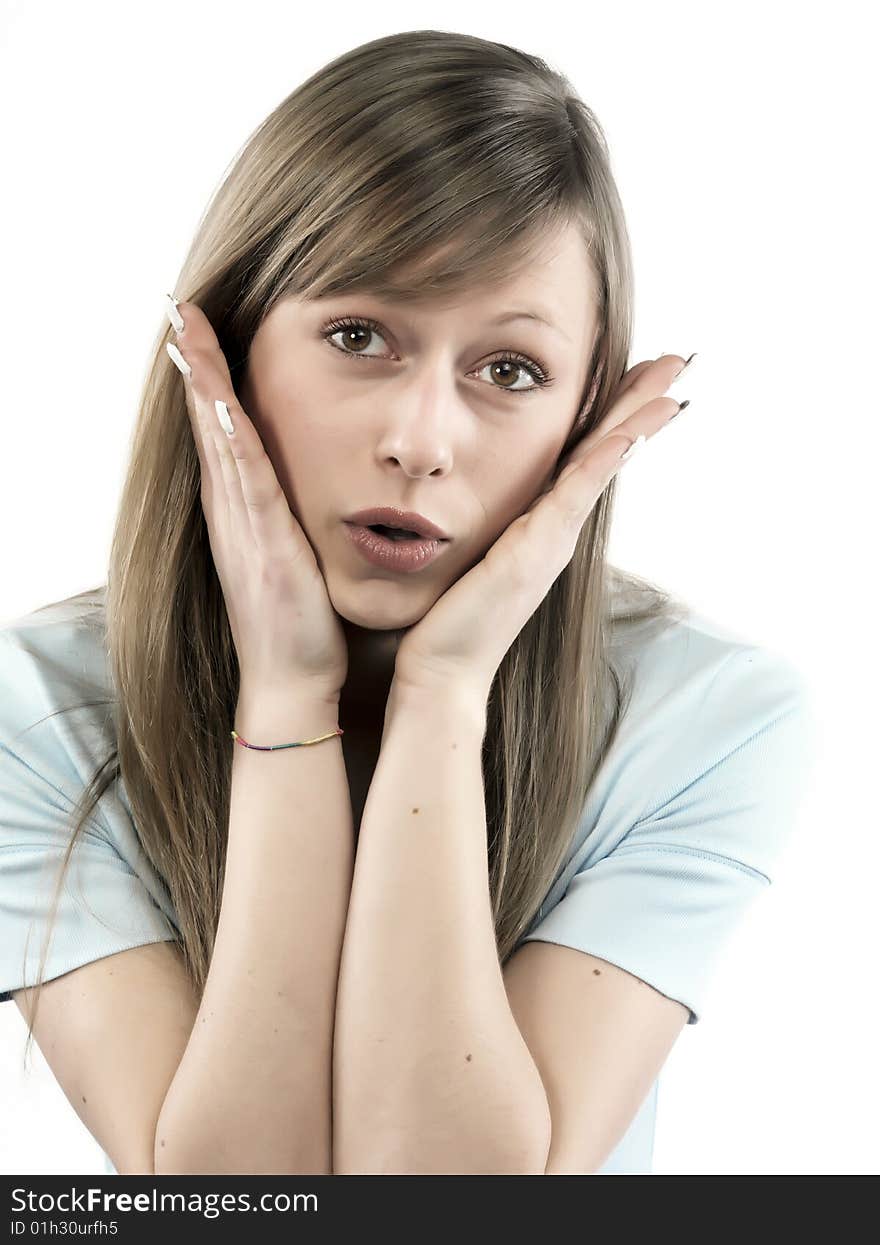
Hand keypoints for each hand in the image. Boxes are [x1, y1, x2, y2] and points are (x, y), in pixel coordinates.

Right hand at [167, 298, 347, 697]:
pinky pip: (246, 482)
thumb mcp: (291, 552)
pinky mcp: (264, 547)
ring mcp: (242, 527)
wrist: (293, 681)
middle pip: (206, 421)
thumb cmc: (299, 621)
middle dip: (192, 362)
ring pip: (217, 440)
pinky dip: (232, 439)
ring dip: (202, 384)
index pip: (219, 427)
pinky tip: (224, 400)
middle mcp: (230, 510)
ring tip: (186, 331)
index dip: (206, 375)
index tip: (196, 324)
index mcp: (239, 508)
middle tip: (177, 306)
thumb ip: (288, 512)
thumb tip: (303, 479)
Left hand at [393, 353, 688, 701]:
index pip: (583, 454)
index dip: (612, 413)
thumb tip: (463, 494)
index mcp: (539, 524)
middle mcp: (555, 530)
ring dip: (637, 422)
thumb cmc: (445, 619)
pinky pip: (575, 497)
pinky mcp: (536, 553)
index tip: (639, 372)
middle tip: (677, 362)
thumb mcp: (468, 554)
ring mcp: (552, 541)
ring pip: (602, 467)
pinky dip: (603, 463)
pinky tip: (627, 433)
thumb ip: (477, 523)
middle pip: (607, 452)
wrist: (442, 673)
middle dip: (641, 405)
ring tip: (672, 385)